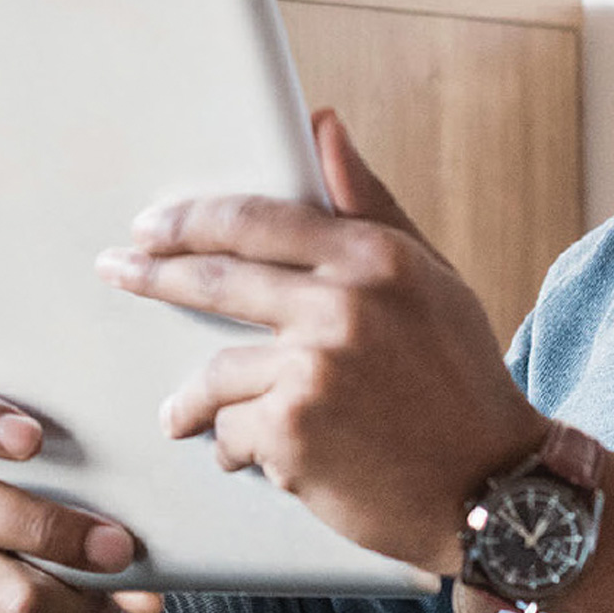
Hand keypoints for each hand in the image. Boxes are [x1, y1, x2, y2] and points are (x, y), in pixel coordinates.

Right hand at [0, 386, 165, 612]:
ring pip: (10, 597)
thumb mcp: (67, 494)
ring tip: (128, 601)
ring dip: (82, 606)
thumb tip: (146, 582)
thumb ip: (100, 505)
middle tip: (120, 548)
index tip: (33, 436)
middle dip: (55, 532)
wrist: (8, 602)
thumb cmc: (54, 519)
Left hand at [95, 110, 548, 572]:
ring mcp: (314, 370)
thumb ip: (370, 205)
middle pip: (216, 280)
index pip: (257, 220)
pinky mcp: (293, 434)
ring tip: (183, 416)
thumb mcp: (430, 280)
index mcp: (375, 258)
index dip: (191, 220)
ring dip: (194, 400)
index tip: (151, 227)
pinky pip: (231, 434)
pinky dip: (236, 449)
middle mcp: (344, 306)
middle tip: (119, 272)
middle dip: (154, 275)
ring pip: (216, 374)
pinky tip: (256, 458)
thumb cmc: (461, 380)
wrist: (495, 488)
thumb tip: (323, 124)